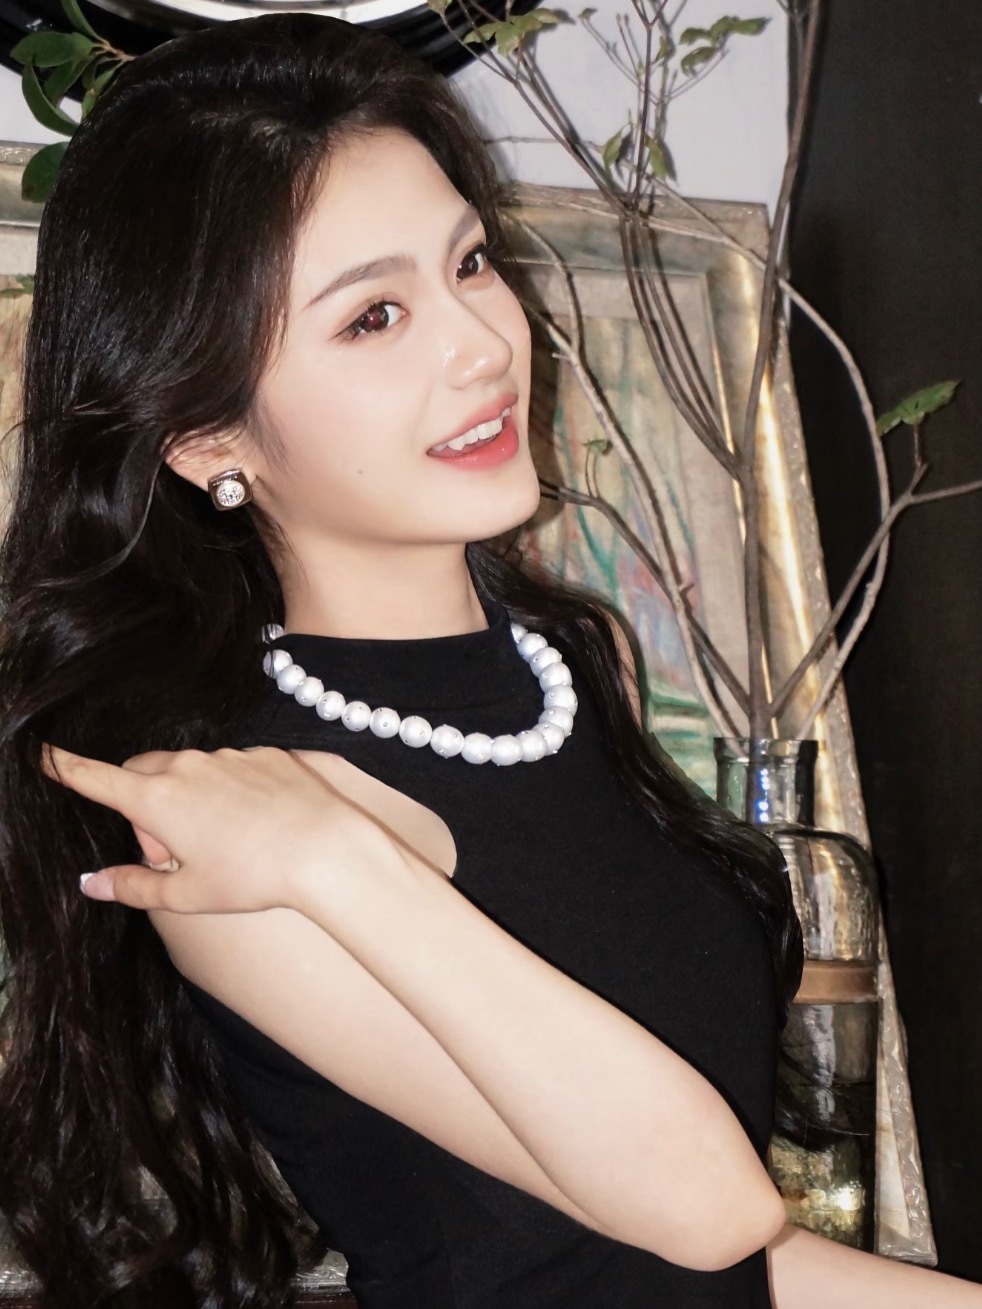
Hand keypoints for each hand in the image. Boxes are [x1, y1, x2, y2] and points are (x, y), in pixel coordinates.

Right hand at [42, 744, 390, 913]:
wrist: (326, 848)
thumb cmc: (252, 877)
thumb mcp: (186, 894)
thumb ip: (134, 886)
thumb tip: (92, 883)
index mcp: (158, 799)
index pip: (96, 777)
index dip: (64, 766)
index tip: (41, 752)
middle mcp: (187, 766)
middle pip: (143, 774)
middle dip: (144, 805)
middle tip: (172, 851)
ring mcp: (228, 755)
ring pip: (191, 771)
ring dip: (190, 799)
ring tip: (224, 842)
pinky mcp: (264, 753)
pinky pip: (233, 767)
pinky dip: (232, 791)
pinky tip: (259, 823)